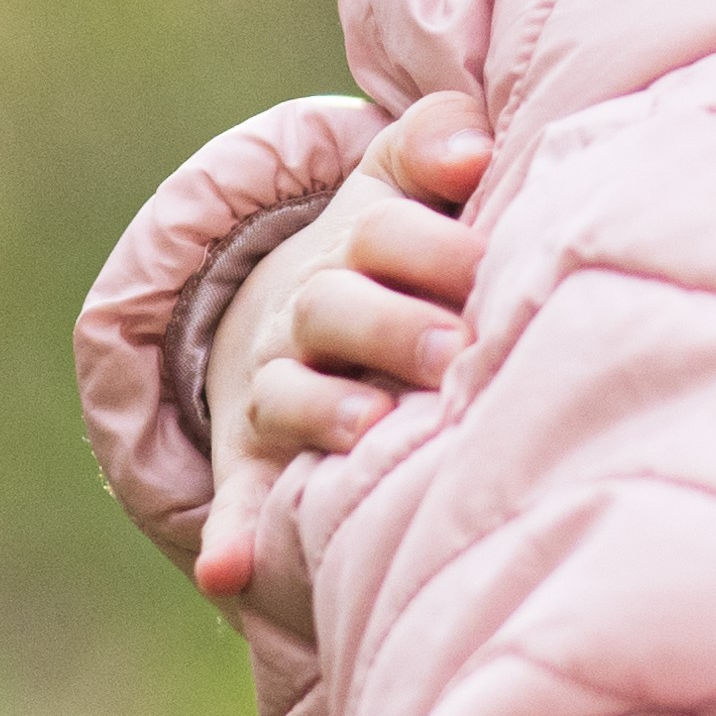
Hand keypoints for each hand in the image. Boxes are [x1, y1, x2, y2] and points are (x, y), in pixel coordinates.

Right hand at [193, 94, 489, 598]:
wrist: (294, 308)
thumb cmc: (392, 248)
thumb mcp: (400, 185)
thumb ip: (432, 145)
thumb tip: (471, 142)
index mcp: (355, 244)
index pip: (386, 233)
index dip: (432, 244)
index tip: (486, 263)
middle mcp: (307, 313)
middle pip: (337, 307)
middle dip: (393, 326)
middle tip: (454, 349)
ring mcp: (277, 385)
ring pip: (291, 393)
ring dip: (324, 411)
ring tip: (366, 429)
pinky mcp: (254, 454)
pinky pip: (239, 495)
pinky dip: (232, 536)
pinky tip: (228, 573)